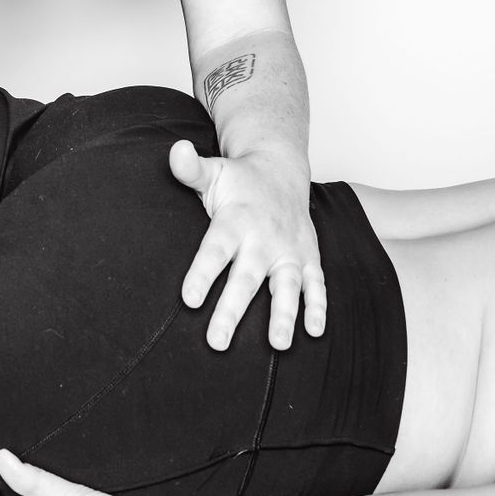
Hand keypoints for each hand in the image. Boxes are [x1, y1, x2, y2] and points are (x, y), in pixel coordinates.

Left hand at [170, 140, 325, 351]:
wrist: (281, 171)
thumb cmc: (238, 181)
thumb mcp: (213, 171)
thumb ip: (191, 168)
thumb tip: (176, 150)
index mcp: (236, 219)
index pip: (216, 249)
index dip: (203, 274)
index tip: (189, 300)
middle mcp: (264, 237)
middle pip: (247, 277)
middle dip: (233, 310)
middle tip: (217, 341)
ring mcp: (289, 249)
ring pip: (286, 286)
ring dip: (284, 315)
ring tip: (278, 345)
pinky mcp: (309, 258)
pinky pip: (316, 284)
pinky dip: (318, 306)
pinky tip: (315, 332)